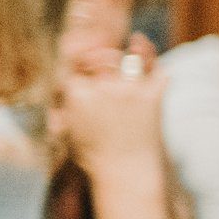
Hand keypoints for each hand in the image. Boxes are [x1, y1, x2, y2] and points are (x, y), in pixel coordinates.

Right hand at [61, 34, 164, 175]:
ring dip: (131, 52)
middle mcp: (102, 89)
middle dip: (102, 54)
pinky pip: (156, 69)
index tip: (83, 62)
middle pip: (102, 55)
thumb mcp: (68, 127)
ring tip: (131, 46)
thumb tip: (62, 85)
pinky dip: (153, 59)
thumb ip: (67, 103)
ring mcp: (129, 91)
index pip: (74, 62)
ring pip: (129, 57)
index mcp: (77, 95)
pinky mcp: (152, 97)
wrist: (125, 172)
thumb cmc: (92, 154)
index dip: (79, 59)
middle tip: (103, 57)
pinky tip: (144, 50)